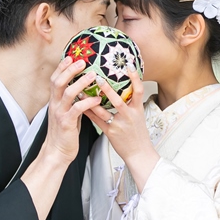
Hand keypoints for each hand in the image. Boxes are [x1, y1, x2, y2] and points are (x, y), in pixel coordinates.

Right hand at [22, 57, 101, 219]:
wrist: (58, 152)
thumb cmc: (66, 132)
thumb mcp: (67, 112)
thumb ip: (72, 100)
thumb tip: (83, 88)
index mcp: (55, 101)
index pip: (55, 79)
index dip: (62, 67)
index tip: (71, 56)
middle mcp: (55, 104)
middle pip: (58, 81)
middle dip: (70, 69)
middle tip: (82, 61)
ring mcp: (60, 113)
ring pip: (68, 93)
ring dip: (81, 82)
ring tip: (93, 75)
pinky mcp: (67, 123)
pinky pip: (77, 109)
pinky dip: (88, 102)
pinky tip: (97, 98)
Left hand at [85, 69, 159, 191]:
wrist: (139, 153)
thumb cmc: (138, 133)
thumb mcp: (139, 115)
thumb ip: (132, 102)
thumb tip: (125, 87)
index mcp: (137, 110)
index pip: (138, 91)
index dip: (135, 78)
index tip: (128, 65)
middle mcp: (129, 116)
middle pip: (117, 100)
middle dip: (107, 89)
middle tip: (96, 77)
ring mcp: (119, 125)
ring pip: (103, 111)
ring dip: (91, 100)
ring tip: (81, 89)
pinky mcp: (110, 132)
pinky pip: (96, 120)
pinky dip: (88, 111)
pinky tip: (80, 104)